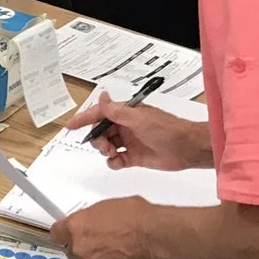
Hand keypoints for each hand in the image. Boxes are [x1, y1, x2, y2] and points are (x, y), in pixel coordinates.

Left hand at [51, 198, 154, 258]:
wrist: (153, 235)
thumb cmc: (135, 216)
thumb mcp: (105, 207)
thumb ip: (90, 219)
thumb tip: (90, 223)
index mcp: (76, 227)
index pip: (56, 233)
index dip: (63, 232)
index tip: (67, 232)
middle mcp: (80, 248)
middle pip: (72, 249)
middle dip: (83, 245)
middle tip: (99, 239)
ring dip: (98, 257)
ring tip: (117, 248)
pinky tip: (123, 257)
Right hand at [70, 97, 209, 170]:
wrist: (188, 149)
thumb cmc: (168, 130)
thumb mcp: (140, 119)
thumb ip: (118, 111)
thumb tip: (102, 96)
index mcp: (126, 113)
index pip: (99, 113)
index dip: (84, 119)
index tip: (70, 125)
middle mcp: (126, 126)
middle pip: (100, 131)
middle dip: (97, 138)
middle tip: (104, 145)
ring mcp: (130, 141)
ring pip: (106, 145)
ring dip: (104, 150)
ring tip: (113, 153)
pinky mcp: (135, 157)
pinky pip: (116, 159)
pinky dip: (113, 162)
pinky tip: (118, 162)